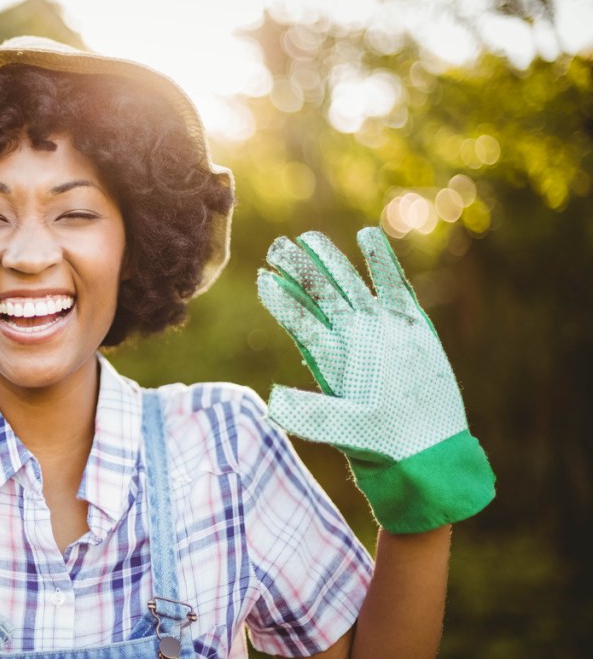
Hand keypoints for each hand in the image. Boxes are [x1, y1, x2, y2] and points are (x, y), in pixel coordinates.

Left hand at [257, 227, 493, 532]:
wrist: (426, 453)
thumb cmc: (381, 446)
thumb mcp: (342, 429)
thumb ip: (310, 414)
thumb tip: (272, 402)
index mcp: (332, 357)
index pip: (300, 319)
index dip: (281, 299)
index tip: (262, 278)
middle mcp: (352, 338)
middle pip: (320, 294)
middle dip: (299, 270)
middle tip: (277, 246)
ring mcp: (381, 329)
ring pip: (350, 285)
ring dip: (331, 261)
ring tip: (309, 238)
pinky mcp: (411, 326)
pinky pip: (395, 287)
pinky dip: (383, 263)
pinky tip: (368, 236)